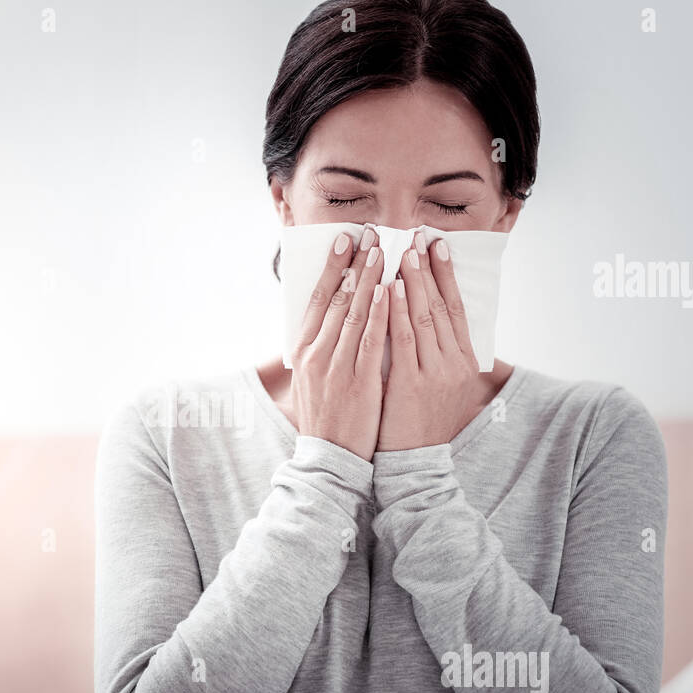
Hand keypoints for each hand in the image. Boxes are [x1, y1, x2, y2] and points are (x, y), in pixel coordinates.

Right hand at [288, 225, 389, 460]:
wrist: (329, 459)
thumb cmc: (324, 418)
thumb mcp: (310, 379)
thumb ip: (318, 348)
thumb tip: (323, 319)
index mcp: (302, 351)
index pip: (318, 299)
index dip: (332, 266)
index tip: (344, 240)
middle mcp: (316, 354)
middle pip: (337, 298)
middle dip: (355, 263)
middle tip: (370, 233)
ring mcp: (336, 367)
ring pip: (354, 313)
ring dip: (370, 279)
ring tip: (384, 251)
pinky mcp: (359, 382)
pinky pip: (371, 341)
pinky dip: (380, 314)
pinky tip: (390, 291)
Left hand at [377, 232, 481, 451]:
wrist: (416, 464)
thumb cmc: (421, 423)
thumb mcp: (441, 387)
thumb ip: (441, 355)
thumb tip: (435, 322)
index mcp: (462, 362)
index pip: (455, 308)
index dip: (446, 275)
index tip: (437, 246)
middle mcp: (453, 363)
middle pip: (441, 306)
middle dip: (428, 269)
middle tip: (418, 237)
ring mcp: (434, 373)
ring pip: (423, 318)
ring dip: (412, 282)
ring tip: (402, 252)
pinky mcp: (411, 384)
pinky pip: (402, 341)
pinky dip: (394, 312)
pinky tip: (386, 289)